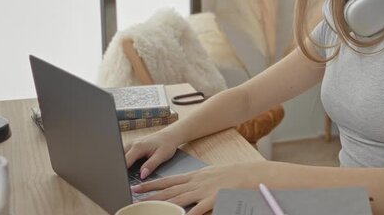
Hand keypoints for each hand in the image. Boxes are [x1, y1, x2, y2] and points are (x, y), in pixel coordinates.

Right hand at [124, 129, 180, 178]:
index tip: (121, 181)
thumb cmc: (167, 144)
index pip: (124, 162)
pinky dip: (123, 162)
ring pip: (120, 157)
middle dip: (118, 169)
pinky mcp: (131, 146)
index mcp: (138, 147)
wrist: (169, 135)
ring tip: (123, 175)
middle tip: (121, 180)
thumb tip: (142, 175)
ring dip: (120, 165)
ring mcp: (130, 144)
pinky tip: (127, 169)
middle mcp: (132, 144)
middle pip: (119, 159)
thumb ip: (151, 165)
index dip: (121, 173)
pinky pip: (123, 155)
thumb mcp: (162, 155)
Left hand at [131, 161, 264, 214]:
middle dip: (151, 194)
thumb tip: (186, 186)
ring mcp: (204, 190)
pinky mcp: (213, 199)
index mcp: (195, 176)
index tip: (138, 187)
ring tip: (149, 208)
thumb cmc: (232, 176)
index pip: (169, 180)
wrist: (249, 174)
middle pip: (169, 189)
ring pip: (178, 198)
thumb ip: (198, 181)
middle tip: (134, 197)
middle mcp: (196, 182)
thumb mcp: (211, 175)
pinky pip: (197, 209)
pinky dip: (188, 214)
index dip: (152, 184)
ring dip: (162, 204)